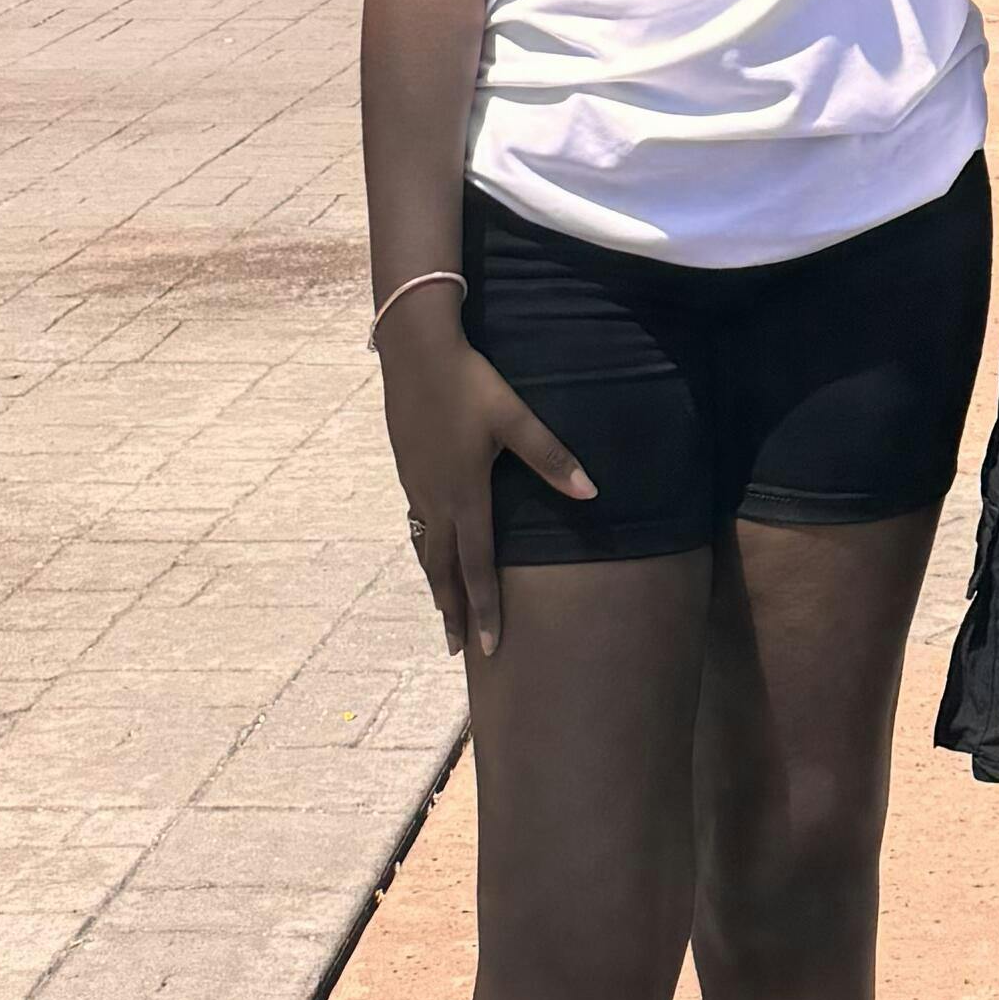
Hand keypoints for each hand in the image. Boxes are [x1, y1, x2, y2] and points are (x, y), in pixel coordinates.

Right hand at [380, 305, 593, 654]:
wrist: (415, 352)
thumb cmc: (469, 383)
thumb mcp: (513, 418)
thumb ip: (551, 457)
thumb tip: (591, 491)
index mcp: (466, 495)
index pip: (478, 566)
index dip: (484, 608)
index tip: (487, 647)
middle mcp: (437, 500)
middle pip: (444, 569)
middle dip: (453, 610)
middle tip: (457, 647)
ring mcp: (417, 486)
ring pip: (425, 549)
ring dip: (436, 583)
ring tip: (443, 609)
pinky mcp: (407, 470)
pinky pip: (417, 524)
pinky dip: (425, 550)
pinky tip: (430, 547)